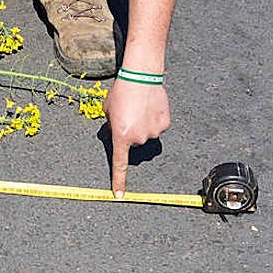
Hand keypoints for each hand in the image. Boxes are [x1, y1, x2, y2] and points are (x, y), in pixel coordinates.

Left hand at [104, 80, 169, 196]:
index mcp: (121, 136)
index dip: (118, 181)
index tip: (118, 196)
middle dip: (130, 133)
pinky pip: (157, 127)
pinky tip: (150, 107)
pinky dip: (154, 120)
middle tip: (128, 115)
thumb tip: (114, 134)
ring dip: (142, 126)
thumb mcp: (108, 111)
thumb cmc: (120, 92)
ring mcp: (153, 133)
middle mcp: (138, 139)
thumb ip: (110, 127)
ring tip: (139, 108)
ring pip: (147, 135)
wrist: (141, 76)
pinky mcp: (164, 125)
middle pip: (134, 143)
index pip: (119, 164)